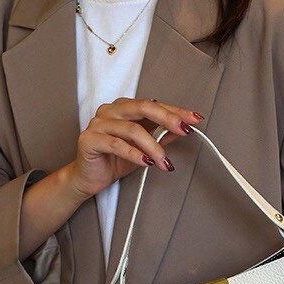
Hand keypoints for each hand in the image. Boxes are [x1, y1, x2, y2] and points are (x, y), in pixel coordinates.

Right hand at [64, 98, 204, 199]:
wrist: (88, 178)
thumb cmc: (113, 161)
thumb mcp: (144, 149)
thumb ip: (161, 137)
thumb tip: (183, 130)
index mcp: (123, 108)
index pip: (153, 104)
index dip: (175, 111)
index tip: (194, 119)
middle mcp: (110, 111)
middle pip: (143, 107)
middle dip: (168, 119)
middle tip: (184, 130)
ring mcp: (98, 123)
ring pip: (132, 129)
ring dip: (153, 147)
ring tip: (164, 162)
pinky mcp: (89, 139)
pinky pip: (116, 144)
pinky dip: (134, 154)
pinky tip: (146, 162)